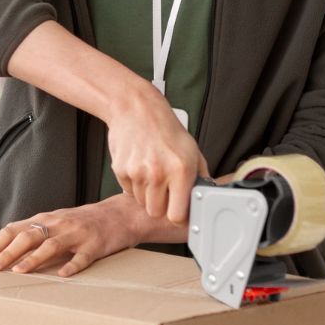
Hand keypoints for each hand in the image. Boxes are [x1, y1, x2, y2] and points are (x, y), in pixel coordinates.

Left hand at [0, 197, 150, 277]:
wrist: (120, 214)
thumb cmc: (81, 223)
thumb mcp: (54, 224)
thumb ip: (32, 235)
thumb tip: (2, 252)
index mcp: (43, 220)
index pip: (12, 230)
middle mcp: (56, 224)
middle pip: (27, 236)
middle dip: (7, 253)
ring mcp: (76, 234)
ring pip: (51, 245)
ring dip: (33, 258)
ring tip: (19, 272)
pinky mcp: (95, 245)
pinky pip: (83, 257)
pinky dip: (72, 265)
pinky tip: (63, 275)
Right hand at [106, 86, 208, 224]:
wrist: (136, 109)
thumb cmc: (164, 128)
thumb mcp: (192, 150)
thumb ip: (200, 177)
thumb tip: (203, 197)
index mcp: (180, 170)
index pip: (177, 215)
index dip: (178, 215)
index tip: (178, 212)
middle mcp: (158, 173)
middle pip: (156, 212)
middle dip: (161, 205)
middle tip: (164, 190)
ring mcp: (137, 172)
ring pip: (141, 201)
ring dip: (147, 193)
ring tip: (152, 173)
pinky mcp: (120, 169)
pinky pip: (128, 190)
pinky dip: (134, 183)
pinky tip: (140, 166)